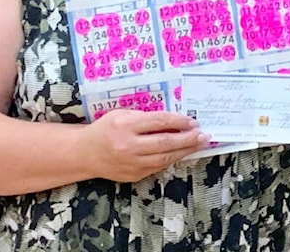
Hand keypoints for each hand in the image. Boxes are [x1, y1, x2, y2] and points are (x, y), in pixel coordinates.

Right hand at [83, 110, 209, 181]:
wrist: (86, 153)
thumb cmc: (105, 129)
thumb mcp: (121, 115)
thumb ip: (144, 117)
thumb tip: (173, 120)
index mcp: (124, 125)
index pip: (158, 122)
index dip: (178, 121)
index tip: (192, 121)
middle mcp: (128, 145)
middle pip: (164, 142)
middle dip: (187, 138)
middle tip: (203, 135)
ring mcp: (131, 163)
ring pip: (164, 158)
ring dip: (185, 151)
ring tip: (199, 144)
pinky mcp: (134, 175)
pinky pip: (158, 167)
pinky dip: (172, 159)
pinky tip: (182, 153)